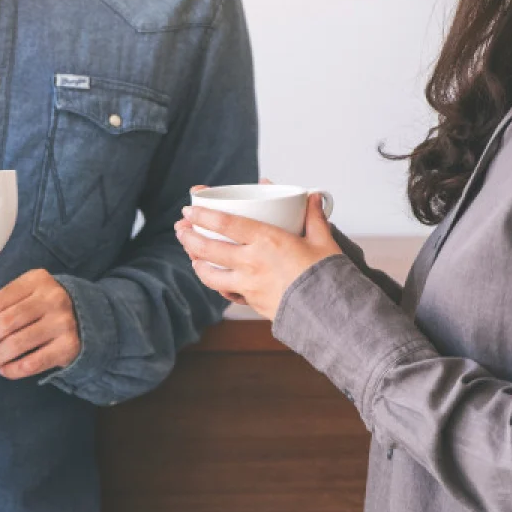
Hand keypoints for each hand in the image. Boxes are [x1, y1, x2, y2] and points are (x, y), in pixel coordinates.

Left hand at [0, 269, 80, 379]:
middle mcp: (52, 298)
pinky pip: (34, 363)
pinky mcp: (69, 346)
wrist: (86, 319)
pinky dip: (14, 369)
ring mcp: (63, 322)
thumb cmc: (41, 308)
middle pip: (6, 322)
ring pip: (18, 343)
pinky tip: (5, 370)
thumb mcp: (19, 298)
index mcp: (36, 280)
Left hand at [174, 193, 341, 319]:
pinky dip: (214, 282)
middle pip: (208, 248)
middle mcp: (251, 262)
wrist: (330, 313)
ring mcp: (248, 284)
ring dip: (196, 262)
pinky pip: (224, 291)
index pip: (225, 224)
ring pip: (209, 274)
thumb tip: (313, 198)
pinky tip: (211, 276)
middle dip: (189, 237)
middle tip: (180, 228)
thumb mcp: (323, 240)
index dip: (202, 216)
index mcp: (267, 241)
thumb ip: (314, 217)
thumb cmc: (327, 275)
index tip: (189, 210)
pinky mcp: (250, 301)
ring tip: (190, 253)